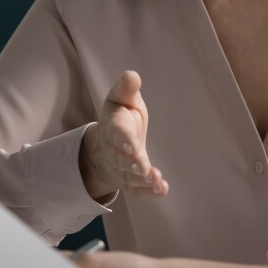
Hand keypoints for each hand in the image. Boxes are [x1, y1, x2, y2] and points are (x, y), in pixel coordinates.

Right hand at [79, 71, 168, 200]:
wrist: (106, 146)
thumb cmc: (120, 118)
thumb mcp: (121, 99)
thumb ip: (126, 89)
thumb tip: (132, 75)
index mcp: (114, 127)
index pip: (117, 133)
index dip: (124, 139)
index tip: (132, 145)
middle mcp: (115, 151)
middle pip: (122, 159)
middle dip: (132, 164)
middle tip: (143, 168)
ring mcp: (122, 169)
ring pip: (130, 177)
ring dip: (143, 180)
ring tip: (155, 180)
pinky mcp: (131, 182)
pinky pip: (138, 190)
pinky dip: (149, 192)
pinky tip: (161, 190)